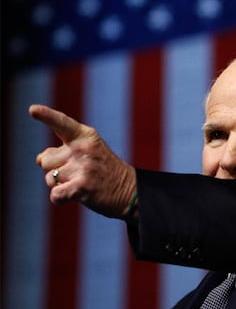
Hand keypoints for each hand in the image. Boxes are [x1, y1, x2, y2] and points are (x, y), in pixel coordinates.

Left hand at [29, 104, 136, 219]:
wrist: (130, 190)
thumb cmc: (104, 170)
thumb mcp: (88, 152)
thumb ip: (62, 150)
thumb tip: (39, 159)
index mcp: (85, 135)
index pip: (61, 123)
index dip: (45, 116)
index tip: (32, 110)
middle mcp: (83, 148)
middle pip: (45, 160)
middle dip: (54, 169)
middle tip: (77, 173)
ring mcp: (83, 167)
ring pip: (49, 179)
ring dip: (60, 185)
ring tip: (80, 183)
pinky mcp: (82, 187)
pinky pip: (55, 194)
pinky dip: (60, 199)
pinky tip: (74, 196)